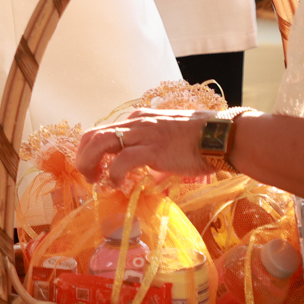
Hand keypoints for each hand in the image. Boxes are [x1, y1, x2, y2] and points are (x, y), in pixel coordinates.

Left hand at [74, 108, 212, 186]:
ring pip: (100, 143)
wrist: (220, 136)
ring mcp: (143, 134)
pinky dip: (114, 174)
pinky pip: (122, 161)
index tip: (93, 166)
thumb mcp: (168, 140)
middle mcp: (136, 122)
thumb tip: (153, 174)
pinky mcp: (152, 149)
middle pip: (94, 134)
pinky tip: (116, 184)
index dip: (92, 149)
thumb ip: (155, 153)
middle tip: (87, 176)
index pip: (103, 130)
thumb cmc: (199, 140)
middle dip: (83, 156)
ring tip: (94, 180)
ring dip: (90, 163)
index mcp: (138, 119)